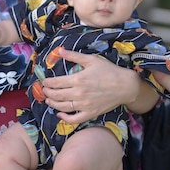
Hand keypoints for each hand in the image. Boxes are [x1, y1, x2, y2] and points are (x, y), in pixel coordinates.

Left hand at [42, 48, 156, 123]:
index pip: (56, 83)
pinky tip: (60, 114)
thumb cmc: (109, 71)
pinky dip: (65, 118)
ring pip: (63, 107)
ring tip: (48, 101)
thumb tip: (60, 50)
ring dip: (53, 104)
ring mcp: (84, 105)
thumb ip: (74, 56)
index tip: (44, 82)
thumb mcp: (91, 60)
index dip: (47, 83)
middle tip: (44, 91)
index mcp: (77, 79)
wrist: (125, 86)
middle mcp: (79, 94)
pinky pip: (75, 119)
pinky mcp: (91, 113)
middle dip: (48, 93)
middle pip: (57, 96)